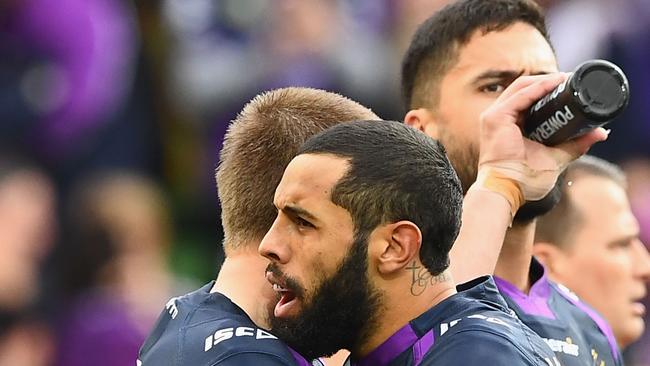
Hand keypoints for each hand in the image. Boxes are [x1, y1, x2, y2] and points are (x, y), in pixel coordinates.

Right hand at [478, 73, 607, 200]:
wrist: (507, 191)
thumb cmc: (523, 180)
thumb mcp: (555, 159)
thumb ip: (575, 145)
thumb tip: (601, 134)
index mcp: (510, 126)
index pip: (528, 99)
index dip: (548, 90)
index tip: (570, 86)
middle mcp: (500, 118)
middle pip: (525, 89)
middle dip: (549, 82)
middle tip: (572, 79)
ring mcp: (494, 117)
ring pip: (522, 87)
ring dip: (545, 81)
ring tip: (566, 78)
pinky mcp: (495, 118)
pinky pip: (520, 96)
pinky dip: (538, 88)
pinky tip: (555, 83)